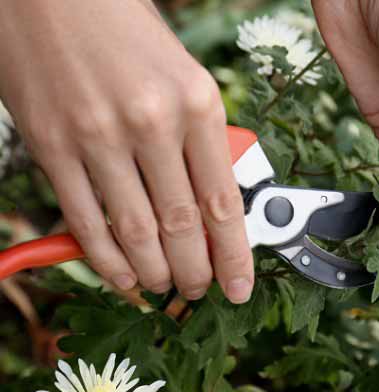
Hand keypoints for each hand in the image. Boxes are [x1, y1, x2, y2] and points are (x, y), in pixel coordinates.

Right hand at [0, 0, 252, 302]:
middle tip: (199, 290)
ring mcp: (97, 137)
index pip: (223, 201)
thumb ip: (200, 139)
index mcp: (197, 102)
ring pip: (134, 232)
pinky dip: (104, 257)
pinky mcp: (52, 145)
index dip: (234, 255)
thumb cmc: (126, 29)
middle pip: (182, 225)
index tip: (240, 285)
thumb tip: (215, 203)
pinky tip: (121, 274)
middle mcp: (151, 122)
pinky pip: (84, 219)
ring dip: (153, 272)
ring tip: (164, 287)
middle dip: (195, 271)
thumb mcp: (184, 77)